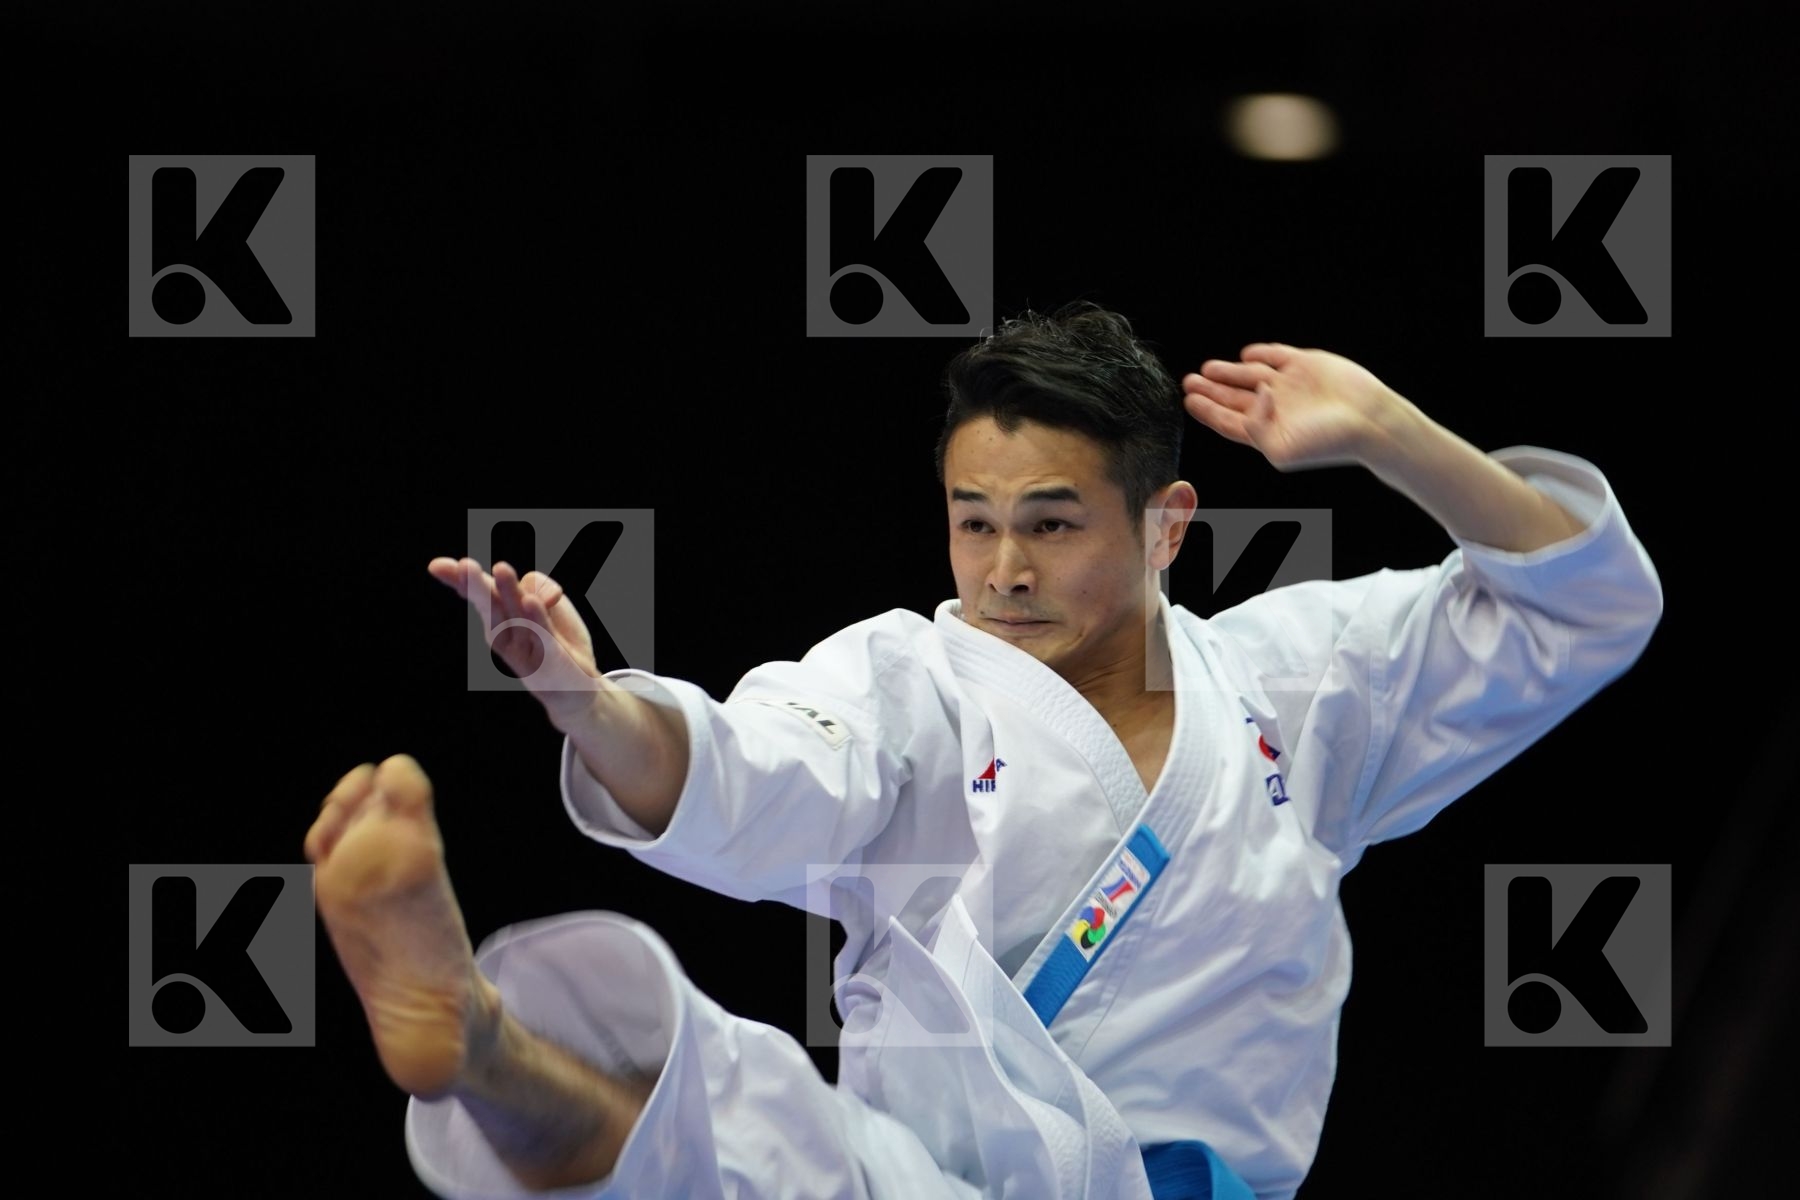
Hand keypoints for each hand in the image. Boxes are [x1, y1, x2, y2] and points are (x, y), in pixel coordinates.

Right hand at [427, 557, 602, 728]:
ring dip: (510, 592)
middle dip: (478, 586)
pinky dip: (537, 619)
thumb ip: (539, 586)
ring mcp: (526, 648)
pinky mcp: (551, 660)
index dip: (462, 581)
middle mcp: (506, 634)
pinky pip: (544, 636)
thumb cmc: (554, 640)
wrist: (574, 690)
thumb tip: (533, 590)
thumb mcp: (547, 604)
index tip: (436, 566)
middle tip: (464, 566)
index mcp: (499, 619)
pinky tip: (531, 602)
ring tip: (501, 568)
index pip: (480, 596)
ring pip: (518, 615)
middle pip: (491, 605)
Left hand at [1181, 343, 1409, 470]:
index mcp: (1268, 431)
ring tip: (1207, 370)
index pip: (1228, 421)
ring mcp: (1290, 385)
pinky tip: (1245, 355)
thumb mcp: (1282, 449)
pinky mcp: (1305, 365)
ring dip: (1228, 372)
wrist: (1369, 421)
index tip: (1189, 401)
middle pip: (1234, 397)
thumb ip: (1256, 429)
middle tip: (1189, 382)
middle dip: (1210, 390)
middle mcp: (1276, 408)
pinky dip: (1259, 354)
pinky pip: (1275, 356)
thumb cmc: (1328, 443)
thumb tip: (1254, 397)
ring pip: (1249, 375)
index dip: (1207, 411)